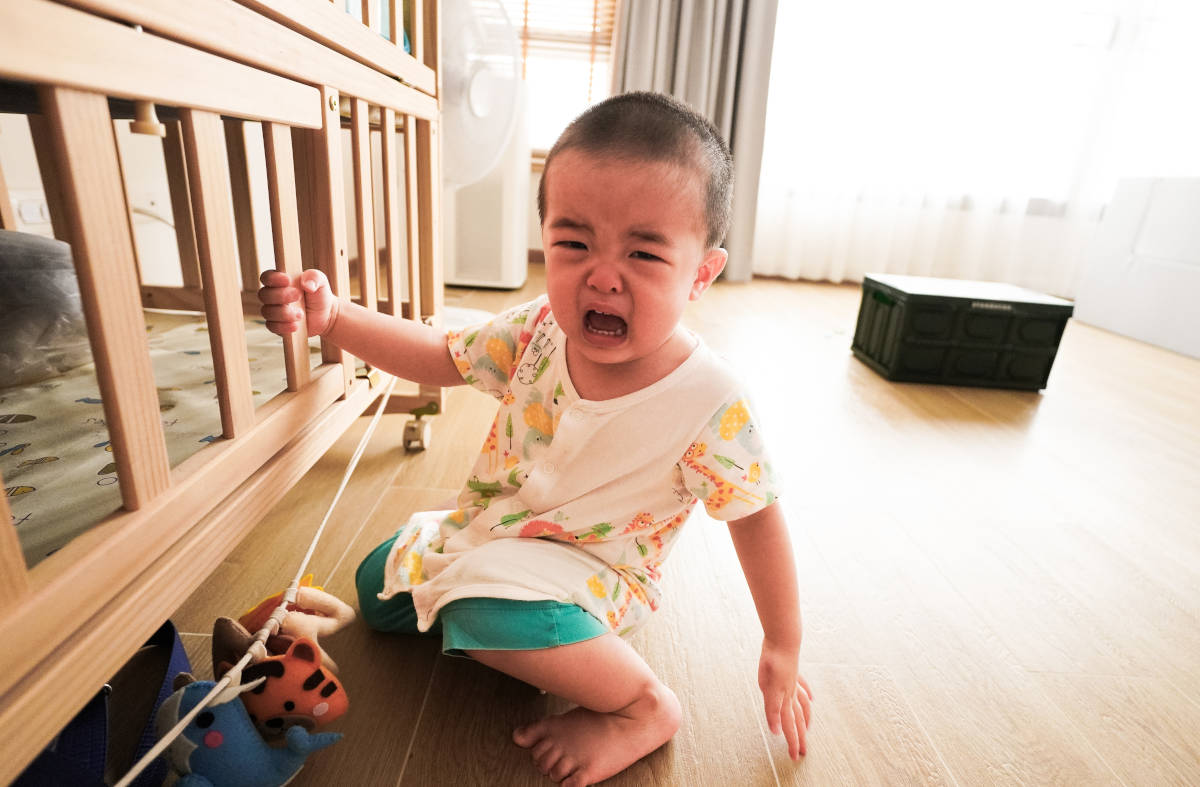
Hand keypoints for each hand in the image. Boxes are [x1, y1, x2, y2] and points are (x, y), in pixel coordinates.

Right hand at [258, 269, 338, 336]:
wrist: (326, 315)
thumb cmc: (319, 295)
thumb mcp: (321, 281)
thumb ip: (314, 277)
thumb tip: (306, 284)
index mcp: (280, 281)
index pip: (267, 277)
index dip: (273, 278)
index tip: (287, 280)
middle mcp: (273, 296)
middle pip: (264, 295)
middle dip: (281, 296)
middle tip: (298, 295)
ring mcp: (274, 311)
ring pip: (267, 312)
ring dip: (284, 313)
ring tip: (301, 314)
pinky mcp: (277, 325)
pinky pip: (272, 327)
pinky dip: (283, 326)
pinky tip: (296, 326)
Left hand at [758, 640, 812, 759]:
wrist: (783, 640)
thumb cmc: (773, 662)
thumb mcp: (767, 688)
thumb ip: (772, 711)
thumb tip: (776, 731)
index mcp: (784, 699)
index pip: (788, 726)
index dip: (792, 742)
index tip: (796, 757)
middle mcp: (791, 694)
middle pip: (797, 719)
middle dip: (799, 736)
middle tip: (803, 751)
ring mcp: (794, 683)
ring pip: (802, 705)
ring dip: (805, 718)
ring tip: (808, 728)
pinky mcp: (794, 673)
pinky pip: (803, 688)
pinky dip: (807, 694)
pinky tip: (812, 698)